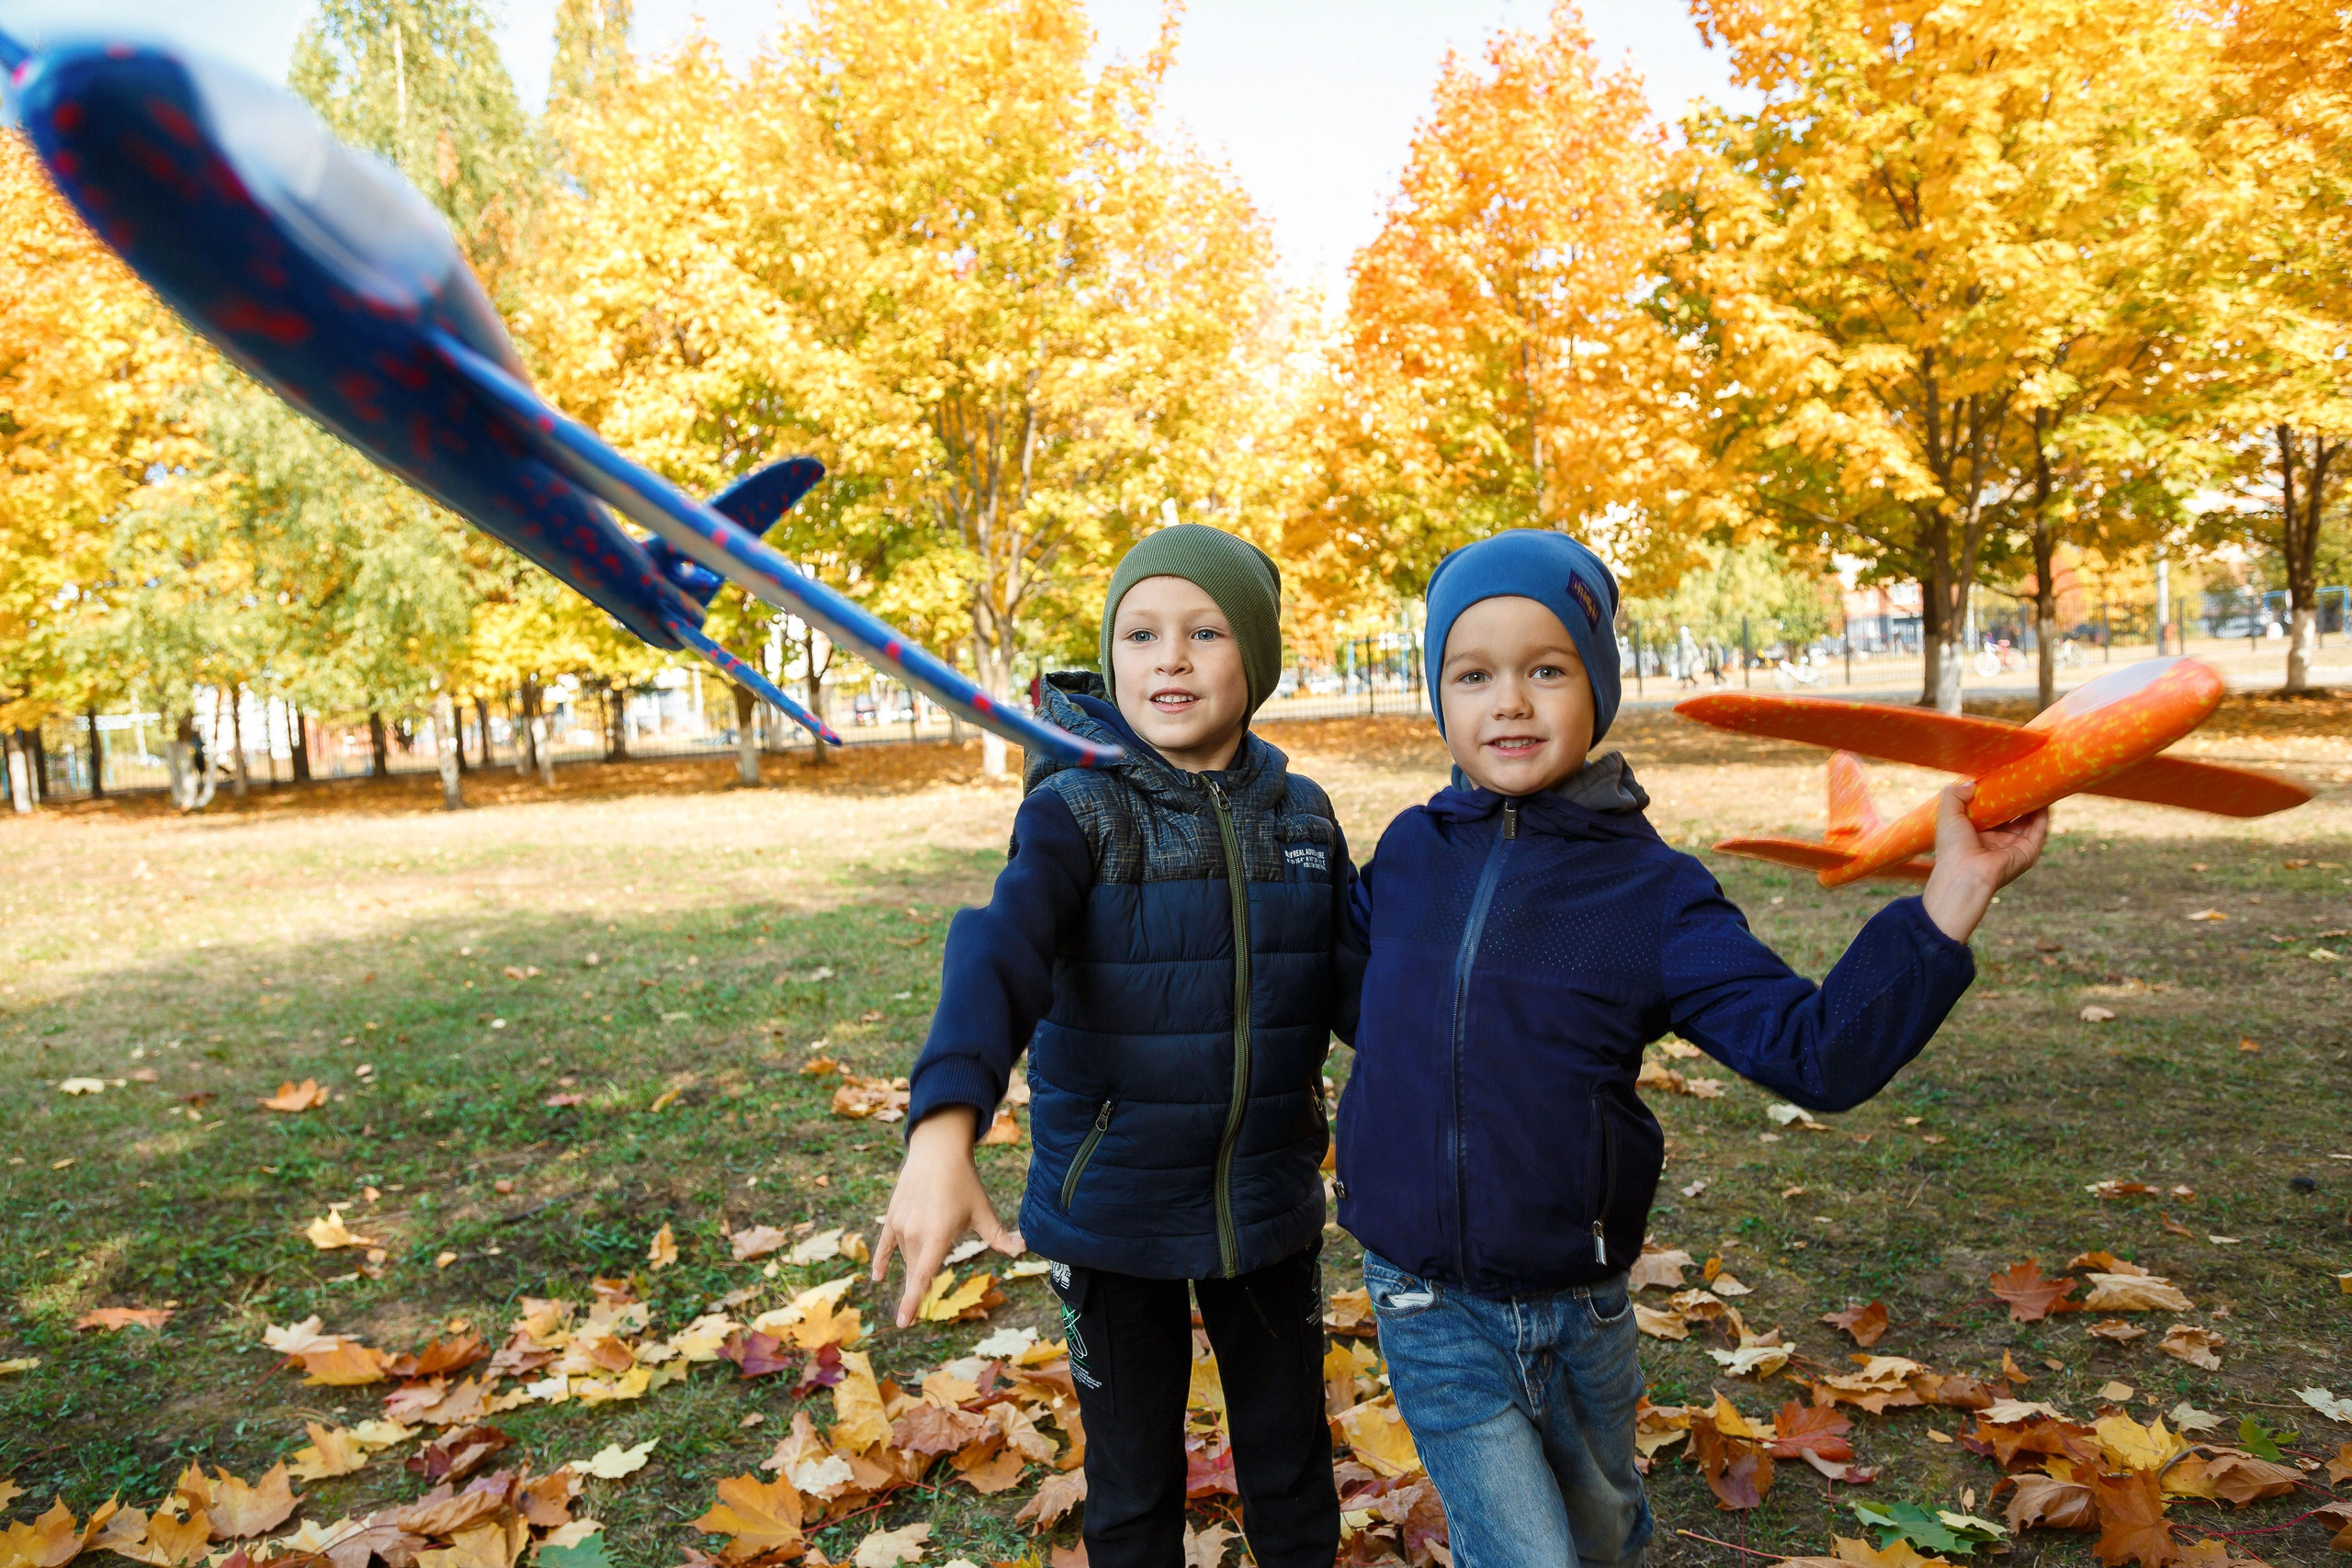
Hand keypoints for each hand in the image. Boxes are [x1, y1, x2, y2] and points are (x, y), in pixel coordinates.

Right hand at [871, 1106, 1024, 1328]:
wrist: (937, 1151)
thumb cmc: (964, 1181)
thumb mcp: (983, 1210)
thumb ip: (998, 1235)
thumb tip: (1023, 1249)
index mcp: (938, 1235)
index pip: (922, 1275)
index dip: (912, 1301)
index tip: (903, 1322)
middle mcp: (915, 1233)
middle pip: (915, 1271)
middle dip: (918, 1288)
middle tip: (919, 1310)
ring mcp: (901, 1225)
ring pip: (905, 1258)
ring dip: (912, 1270)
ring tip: (918, 1280)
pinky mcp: (892, 1217)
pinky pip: (884, 1246)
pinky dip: (881, 1261)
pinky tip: (878, 1277)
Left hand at [1920, 781, 2049, 941]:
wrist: (1965, 874)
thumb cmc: (1952, 846)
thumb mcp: (1947, 814)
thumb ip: (1954, 795)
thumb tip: (1972, 783)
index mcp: (1975, 833)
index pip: (1990, 810)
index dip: (1996, 794)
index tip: (2003, 776)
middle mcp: (1995, 840)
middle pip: (2012, 814)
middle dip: (2018, 797)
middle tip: (2025, 777)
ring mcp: (2012, 846)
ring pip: (2028, 820)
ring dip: (2034, 803)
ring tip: (2039, 782)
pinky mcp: (2027, 852)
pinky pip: (2038, 829)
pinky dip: (2043, 814)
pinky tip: (2045, 798)